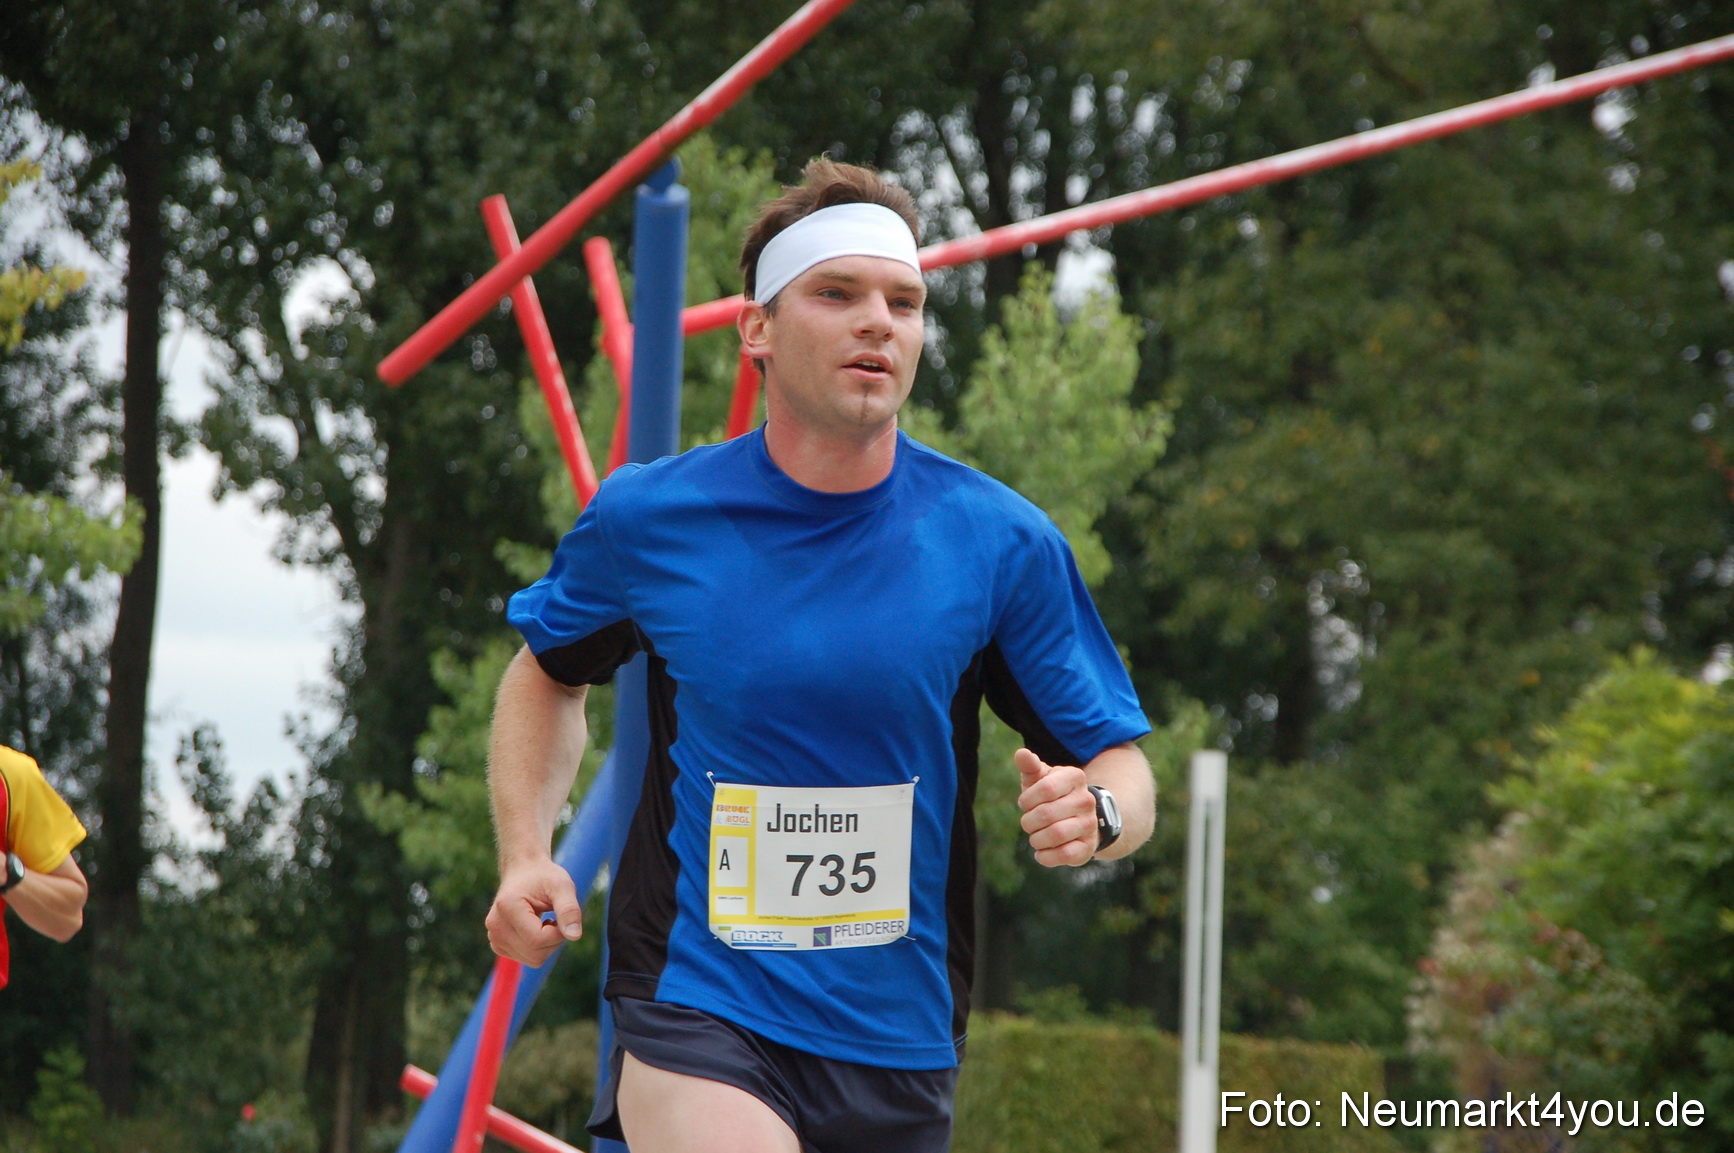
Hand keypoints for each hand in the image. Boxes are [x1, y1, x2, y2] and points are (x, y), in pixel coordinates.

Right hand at [486, 856, 583, 966]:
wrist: (524, 871)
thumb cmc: (544, 877)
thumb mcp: (562, 886)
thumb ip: (569, 910)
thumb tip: (575, 937)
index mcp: (507, 907)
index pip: (538, 940)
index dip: (558, 933)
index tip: (562, 915)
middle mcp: (495, 925)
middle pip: (536, 954)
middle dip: (554, 940)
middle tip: (555, 918)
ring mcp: (494, 937)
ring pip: (533, 960)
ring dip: (547, 944)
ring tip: (545, 921)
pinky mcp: (498, 944)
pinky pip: (527, 958)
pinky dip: (539, 948)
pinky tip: (536, 928)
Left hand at [1015, 748, 1097, 867]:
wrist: (1078, 818)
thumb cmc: (1051, 795)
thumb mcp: (1041, 778)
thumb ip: (1030, 766)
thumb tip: (1020, 754)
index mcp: (1074, 777)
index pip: (1045, 789)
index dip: (1028, 800)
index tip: (1025, 803)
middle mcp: (1086, 800)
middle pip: (1046, 814)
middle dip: (1028, 822)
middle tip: (1028, 823)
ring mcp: (1089, 824)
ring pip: (1056, 835)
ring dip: (1036, 839)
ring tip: (1035, 837)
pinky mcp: (1088, 847)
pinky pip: (1065, 855)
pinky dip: (1047, 856)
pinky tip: (1042, 852)